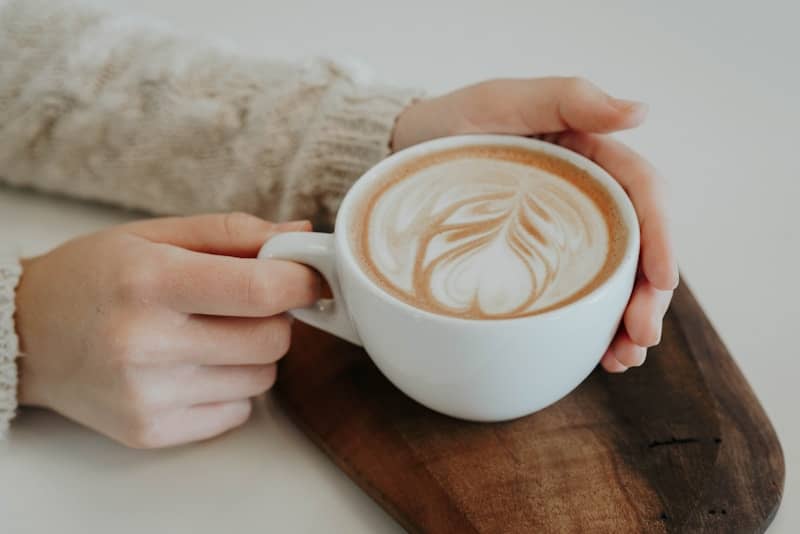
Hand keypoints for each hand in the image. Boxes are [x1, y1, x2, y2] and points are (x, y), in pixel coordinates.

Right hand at [15, 213, 319, 447]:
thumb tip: (301, 233)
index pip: (261, 290)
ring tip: (210, 335)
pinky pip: (238, 412)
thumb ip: (232, 233)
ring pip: (262, 379)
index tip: (310, 277)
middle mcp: (146, 343)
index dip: (301, 281)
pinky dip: (231, 388)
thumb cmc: (94, 277)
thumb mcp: (154, 235)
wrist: (26, 335)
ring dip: (253, 354)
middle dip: (275, 317)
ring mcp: (148, 394)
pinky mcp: (150, 430)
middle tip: (246, 304)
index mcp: (151, 282)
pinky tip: (194, 367)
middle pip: (273, 339)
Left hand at [392, 77, 678, 371]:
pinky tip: (597, 353)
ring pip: (613, 279)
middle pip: (637, 247)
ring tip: (623, 359)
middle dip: (649, 295)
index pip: (643, 195)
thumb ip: (568, 98)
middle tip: (641, 338)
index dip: (661, 238)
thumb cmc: (453, 123)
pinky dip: (591, 325)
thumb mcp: (503, 101)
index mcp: (590, 158)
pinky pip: (575, 295)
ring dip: (627, 321)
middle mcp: (586, 199)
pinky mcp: (539, 262)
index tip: (662, 281)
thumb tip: (641, 111)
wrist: (405, 154)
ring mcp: (564, 235)